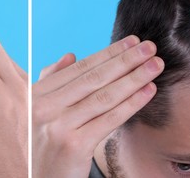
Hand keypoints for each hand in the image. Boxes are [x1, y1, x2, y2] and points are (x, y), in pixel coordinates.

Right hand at [32, 36, 163, 177]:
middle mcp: (43, 107)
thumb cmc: (44, 147)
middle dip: (125, 60)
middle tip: (150, 47)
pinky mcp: (74, 145)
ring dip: (134, 78)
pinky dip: (132, 104)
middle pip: (93, 78)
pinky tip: (148, 92)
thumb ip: (51, 83)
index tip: (131, 42)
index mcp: (34, 95)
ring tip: (155, 66)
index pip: (78, 69)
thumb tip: (71, 55)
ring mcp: (58, 126)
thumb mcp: (39, 112)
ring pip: (104, 97)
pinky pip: (110, 119)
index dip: (107, 53)